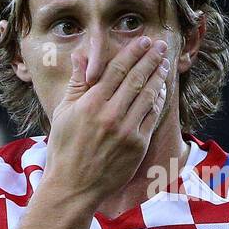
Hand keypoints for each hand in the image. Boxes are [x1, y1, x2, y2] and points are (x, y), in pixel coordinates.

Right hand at [43, 35, 169, 205]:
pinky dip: (158, 101)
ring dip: (159, 77)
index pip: (117, 70)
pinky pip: (152, 117)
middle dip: (151, 59)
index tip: (144, 41)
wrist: (73, 186)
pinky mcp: (138, 146)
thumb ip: (77, 83)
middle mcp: (111, 115)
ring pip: (148, 96)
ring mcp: (127, 131)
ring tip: (165, 64)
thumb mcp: (64, 112)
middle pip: (137, 79)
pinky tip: (161, 90)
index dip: (133, 53)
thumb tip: (82, 56)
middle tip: (162, 46)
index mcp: (91, 104)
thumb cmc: (64, 148)